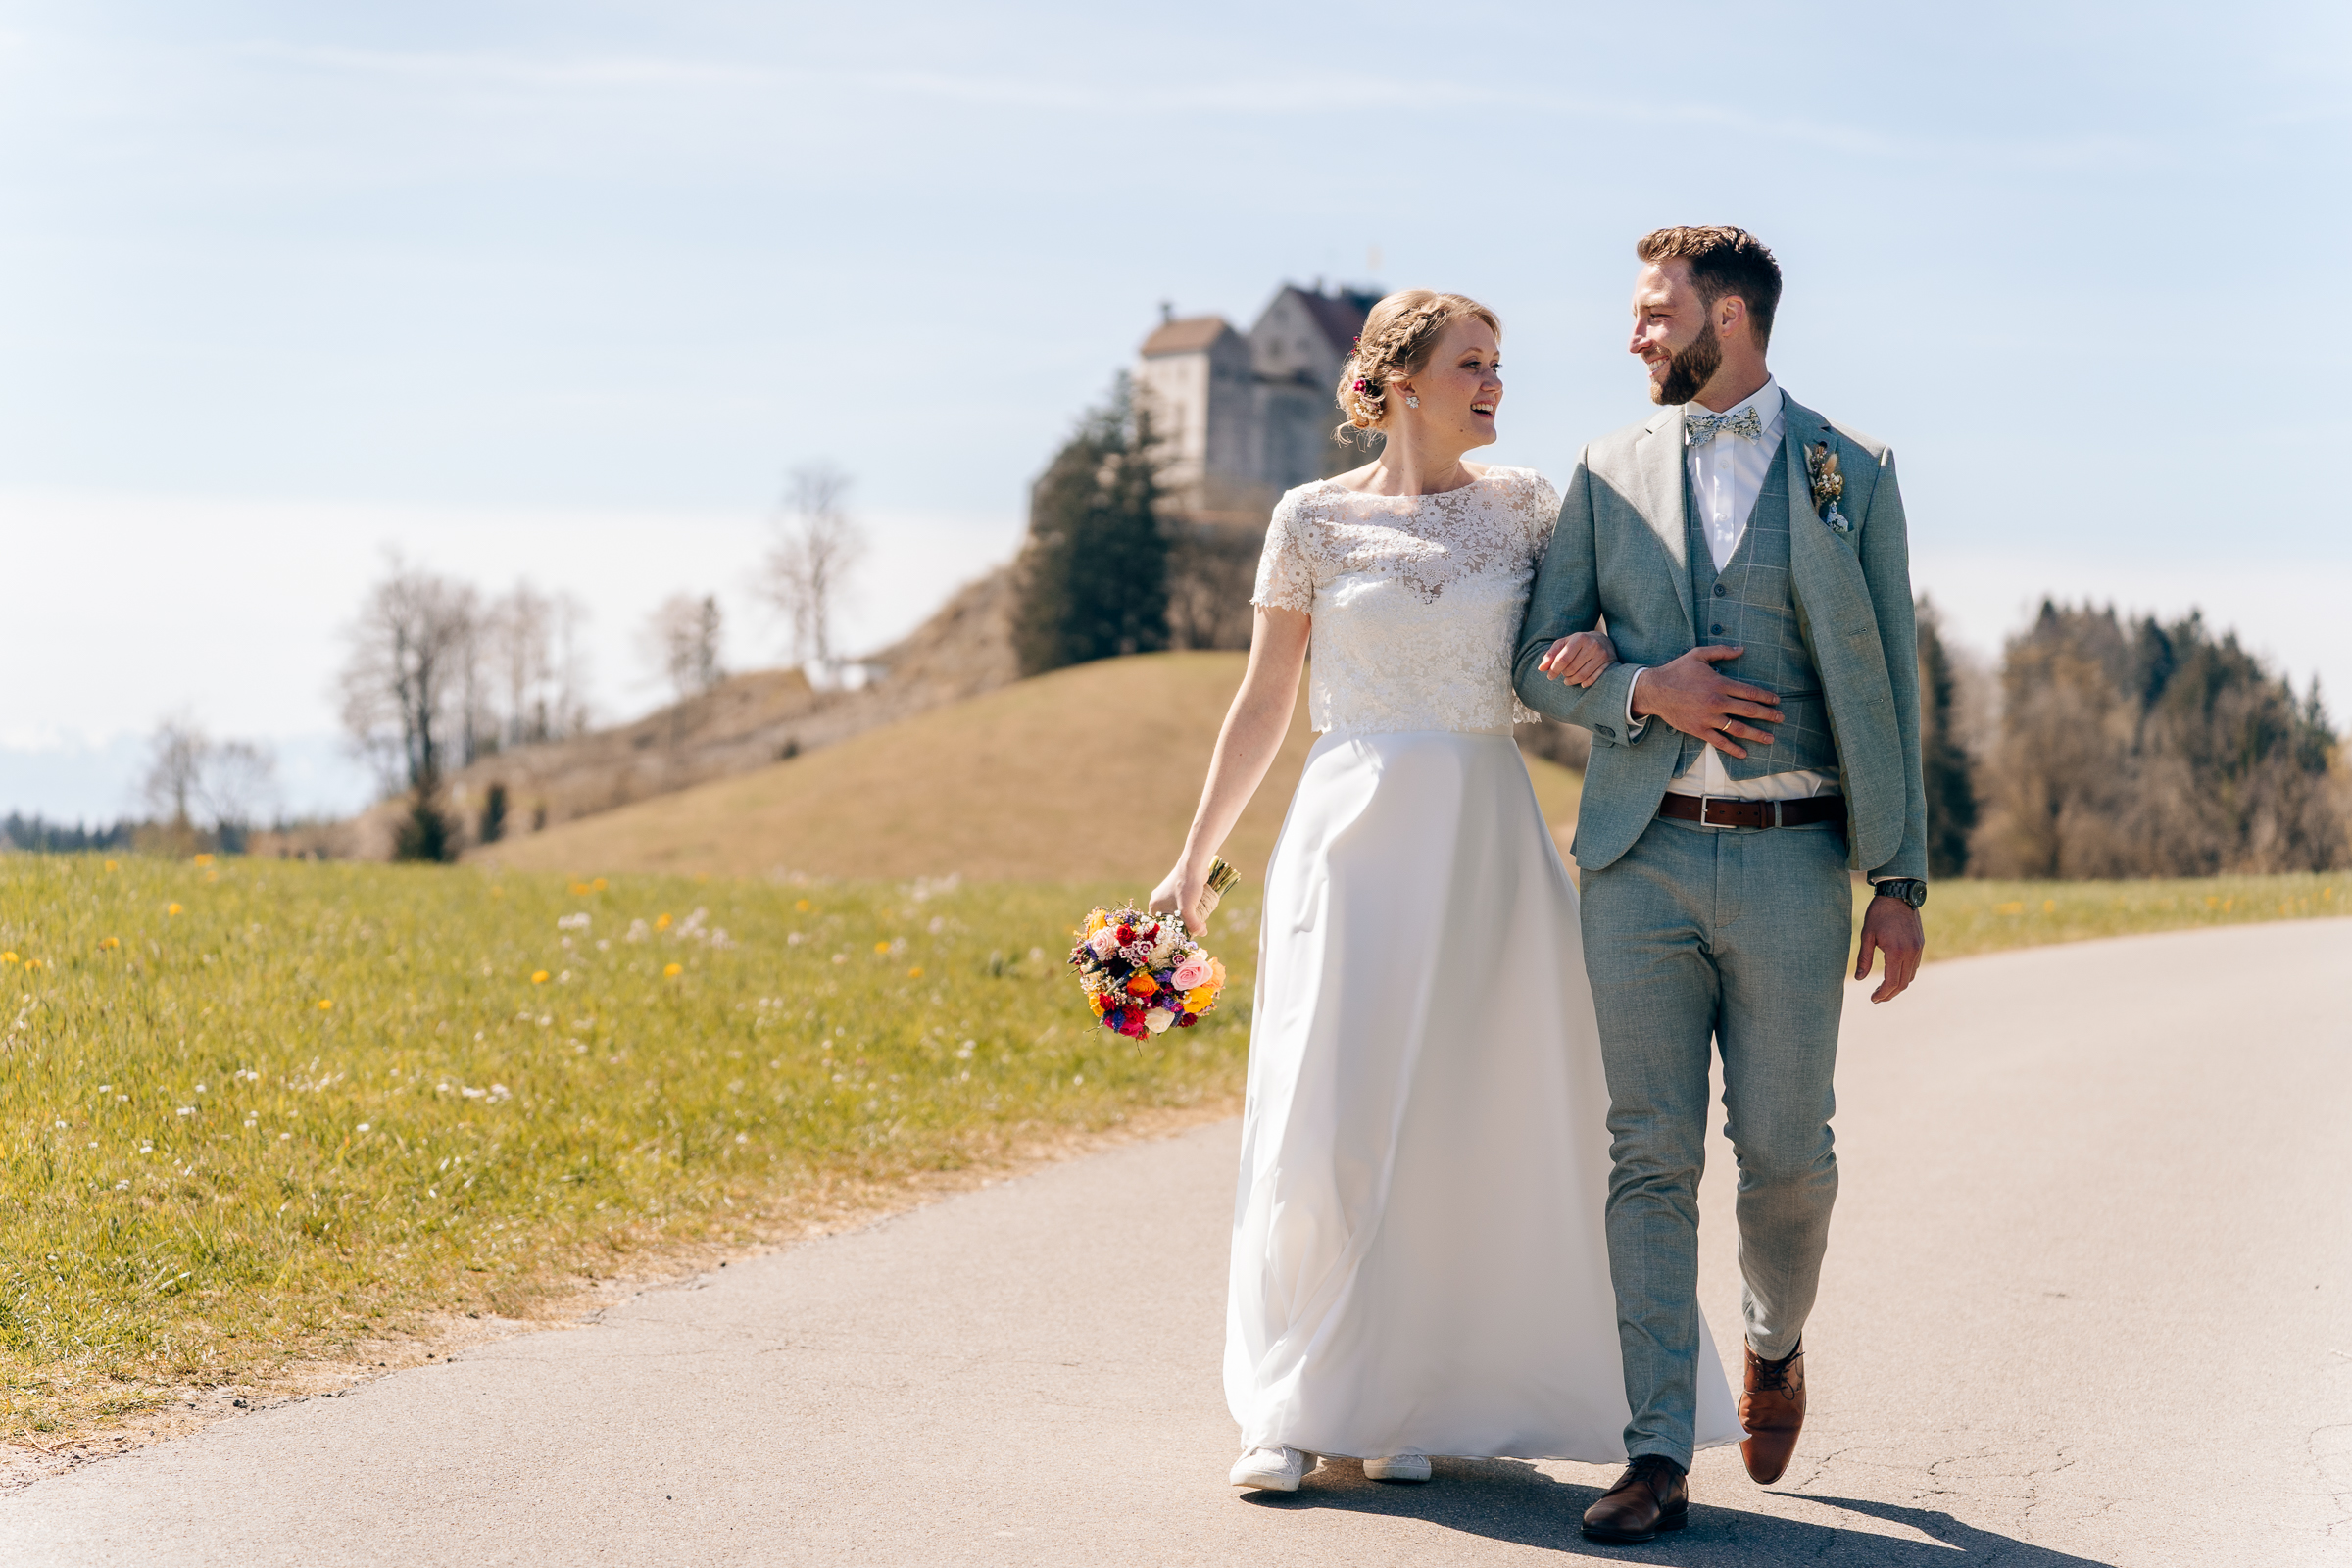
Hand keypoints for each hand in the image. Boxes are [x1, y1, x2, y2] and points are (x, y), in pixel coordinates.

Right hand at [1148, 861, 1211, 939]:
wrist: (1194, 865)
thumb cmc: (1186, 886)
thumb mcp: (1187, 910)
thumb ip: (1193, 925)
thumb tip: (1202, 933)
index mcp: (1154, 906)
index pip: (1161, 926)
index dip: (1173, 933)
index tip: (1185, 936)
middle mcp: (1159, 901)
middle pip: (1171, 920)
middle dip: (1183, 925)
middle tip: (1194, 929)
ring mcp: (1168, 895)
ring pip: (1178, 913)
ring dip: (1188, 917)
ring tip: (1198, 919)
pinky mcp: (1178, 891)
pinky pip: (1183, 905)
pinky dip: (1191, 909)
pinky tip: (1199, 909)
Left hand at [1535, 630, 1618, 687]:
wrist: (1602, 640)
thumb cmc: (1578, 643)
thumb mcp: (1563, 644)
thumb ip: (1551, 654)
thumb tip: (1540, 669)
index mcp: (1579, 638)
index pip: (1563, 659)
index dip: (1554, 670)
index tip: (1550, 676)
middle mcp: (1592, 645)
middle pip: (1571, 669)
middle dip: (1564, 674)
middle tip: (1563, 674)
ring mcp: (1602, 655)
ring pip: (1582, 676)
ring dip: (1572, 681)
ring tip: (1568, 680)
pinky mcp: (1608, 664)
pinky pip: (1593, 679)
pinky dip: (1584, 683)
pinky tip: (1580, 683)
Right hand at [1628, 646, 1784, 758]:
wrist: (1654, 690)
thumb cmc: (1676, 671)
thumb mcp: (1698, 655)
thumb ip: (1721, 652)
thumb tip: (1742, 649)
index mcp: (1719, 683)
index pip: (1749, 692)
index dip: (1766, 697)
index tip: (1776, 701)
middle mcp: (1717, 702)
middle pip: (1749, 710)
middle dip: (1768, 715)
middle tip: (1781, 718)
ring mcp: (1708, 718)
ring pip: (1738, 728)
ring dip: (1757, 734)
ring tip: (1770, 738)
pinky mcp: (1699, 730)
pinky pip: (1719, 742)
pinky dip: (1733, 749)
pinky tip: (1744, 753)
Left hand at [1854, 893, 1924, 1001]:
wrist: (1898, 894)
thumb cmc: (1879, 913)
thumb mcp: (1867, 935)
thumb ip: (1864, 958)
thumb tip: (1859, 979)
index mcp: (1896, 951)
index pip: (1892, 982)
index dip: (1882, 993)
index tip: (1873, 999)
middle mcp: (1911, 952)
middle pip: (1903, 983)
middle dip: (1890, 994)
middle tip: (1877, 998)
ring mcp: (1918, 949)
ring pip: (1911, 976)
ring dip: (1898, 986)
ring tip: (1884, 989)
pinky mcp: (1920, 944)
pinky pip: (1915, 966)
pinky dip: (1905, 975)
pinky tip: (1893, 974)